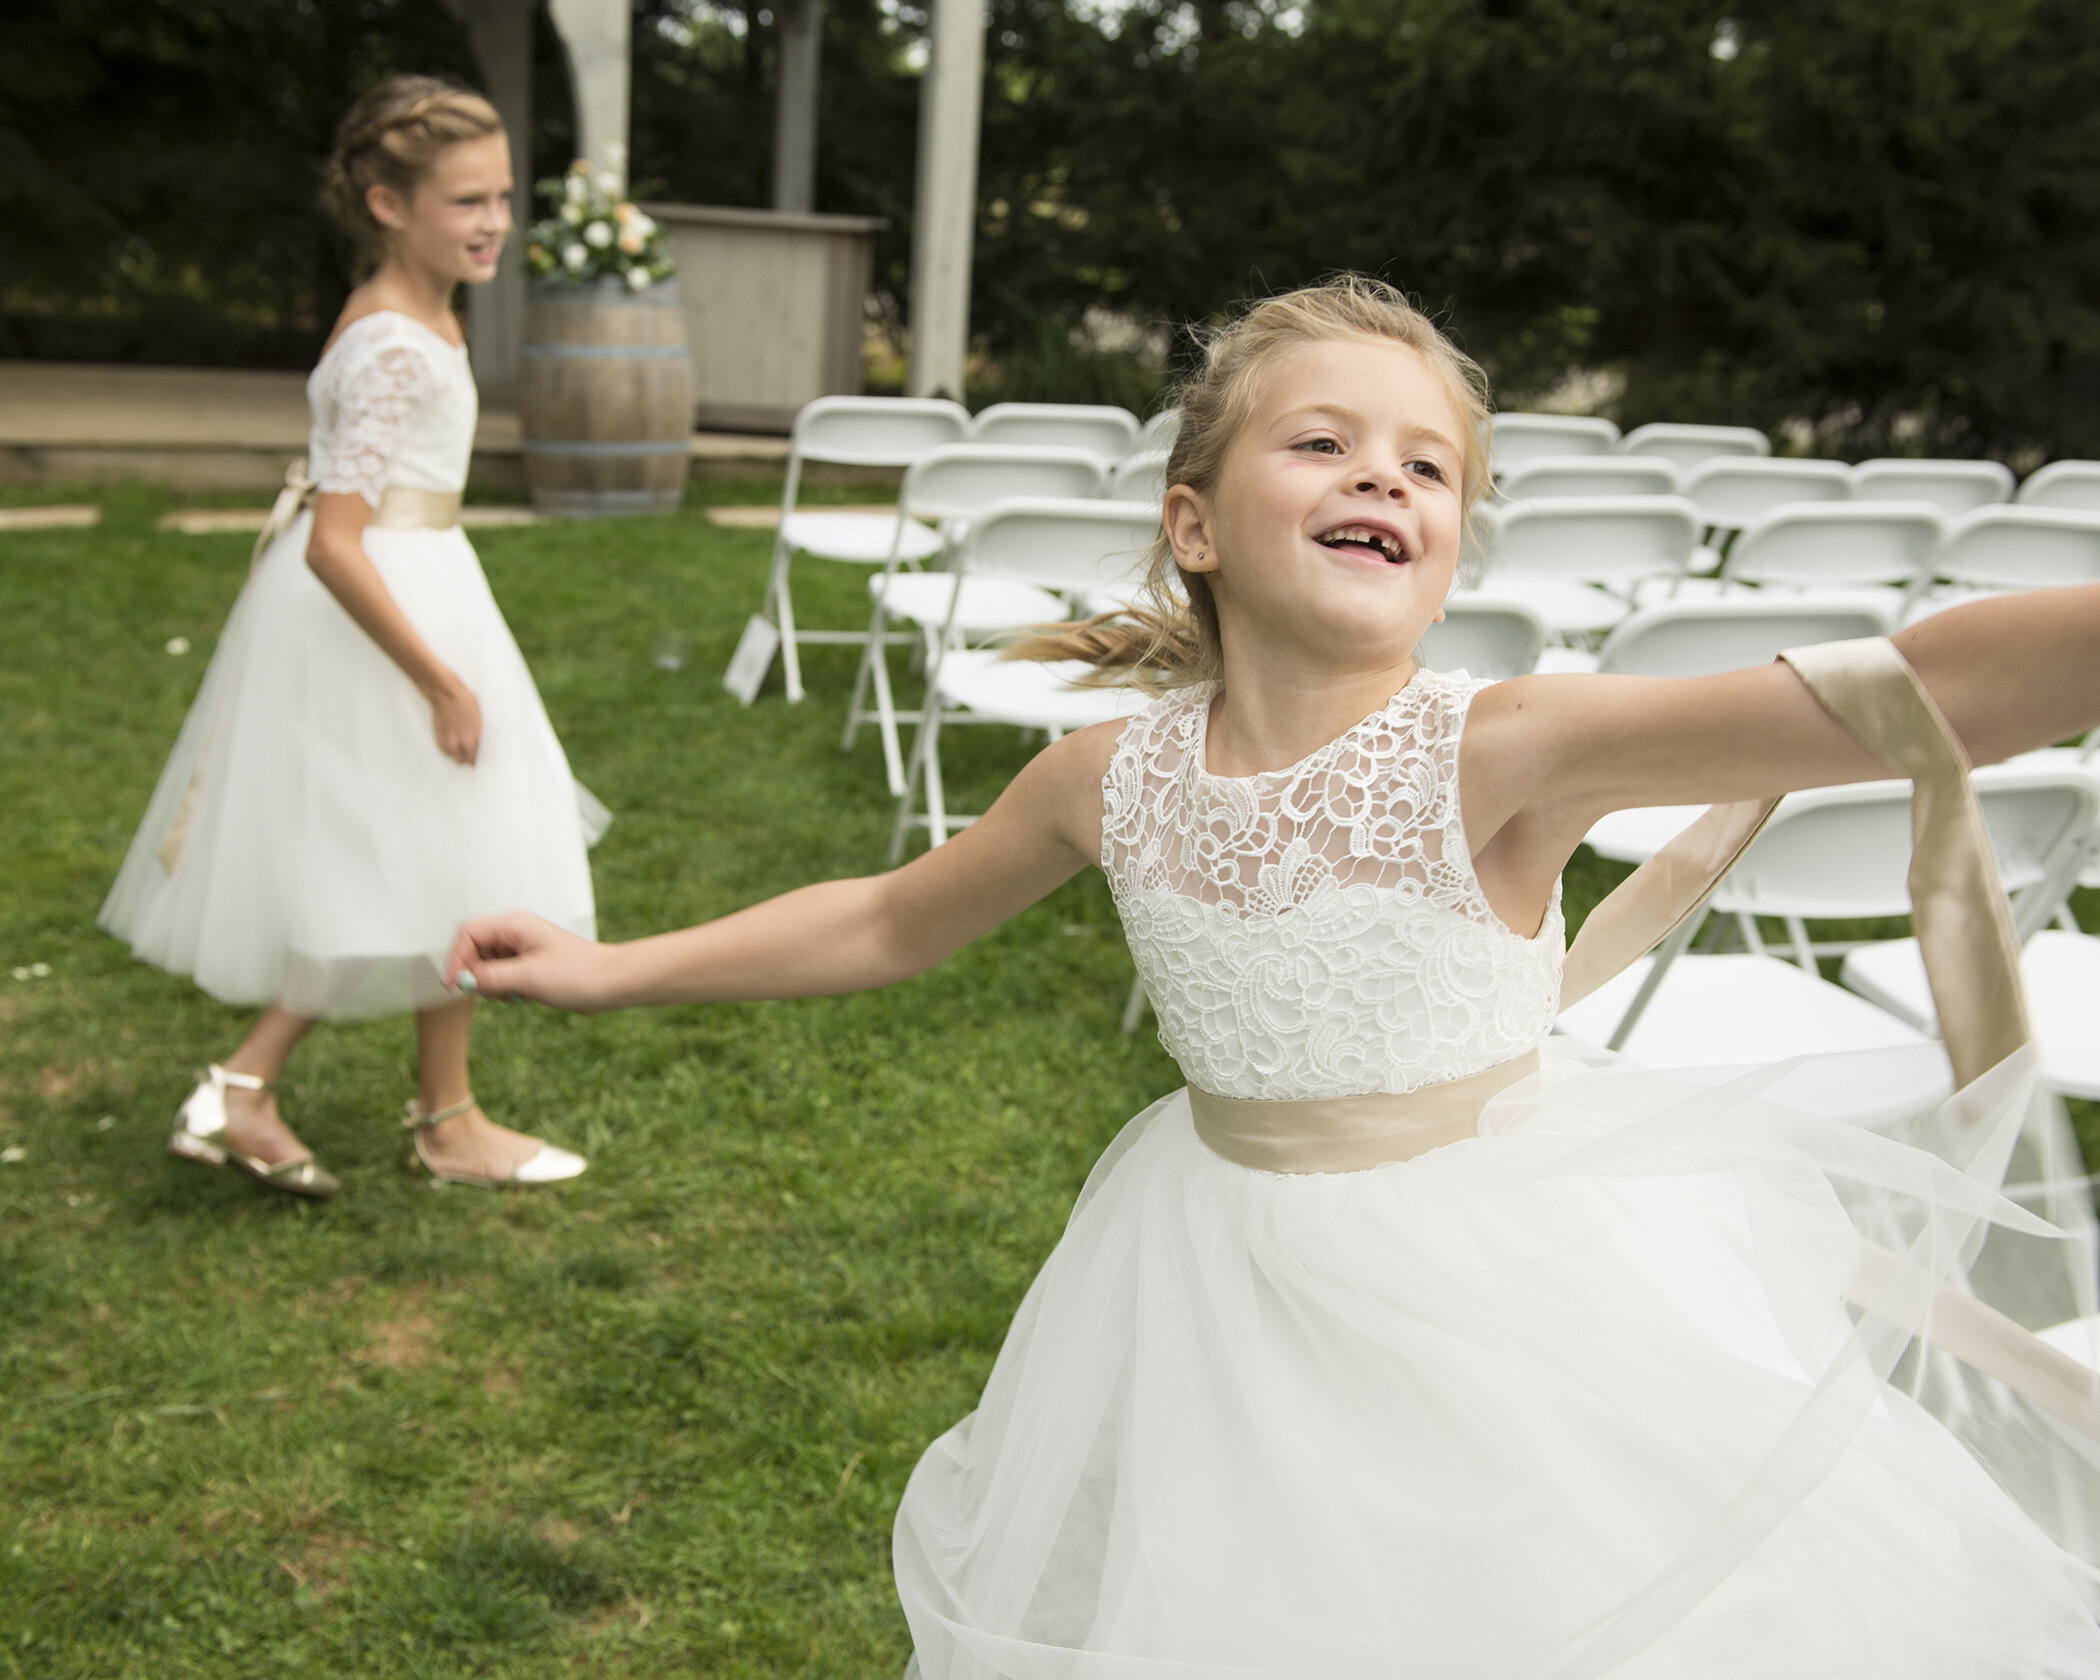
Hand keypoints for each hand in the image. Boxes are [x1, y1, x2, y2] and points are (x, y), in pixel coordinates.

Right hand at [430, 677, 481, 765]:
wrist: (445, 693)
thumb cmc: (465, 701)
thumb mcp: (479, 718)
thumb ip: (479, 734)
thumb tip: (481, 743)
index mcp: (472, 739)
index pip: (475, 760)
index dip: (477, 759)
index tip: (479, 758)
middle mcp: (459, 743)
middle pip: (463, 761)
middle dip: (467, 758)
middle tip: (470, 752)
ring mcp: (447, 741)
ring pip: (453, 757)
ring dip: (457, 754)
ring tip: (461, 746)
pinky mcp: (438, 737)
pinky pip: (444, 751)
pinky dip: (448, 749)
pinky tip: (452, 742)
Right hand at [447, 911, 618, 1012]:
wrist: (612, 983)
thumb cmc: (580, 974)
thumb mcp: (528, 978)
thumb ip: (491, 977)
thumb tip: (461, 980)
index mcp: (515, 925)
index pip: (468, 933)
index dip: (457, 959)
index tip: (457, 986)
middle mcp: (515, 933)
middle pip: (474, 950)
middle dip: (477, 974)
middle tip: (495, 992)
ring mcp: (522, 949)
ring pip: (486, 966)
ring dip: (493, 985)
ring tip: (517, 993)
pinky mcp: (528, 966)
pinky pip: (501, 976)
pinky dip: (505, 989)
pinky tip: (524, 996)